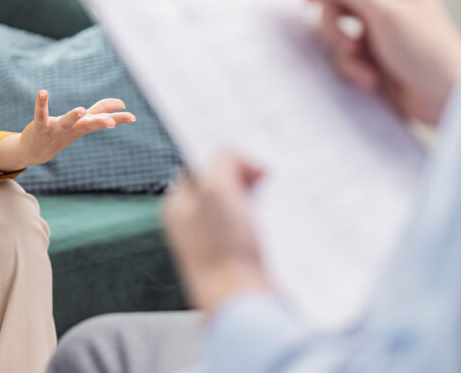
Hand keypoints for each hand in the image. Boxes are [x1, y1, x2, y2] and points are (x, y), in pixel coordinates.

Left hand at [0, 90, 135, 171]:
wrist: (35, 151)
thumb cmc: (61, 134)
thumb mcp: (82, 125)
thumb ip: (97, 114)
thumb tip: (118, 105)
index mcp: (83, 126)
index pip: (102, 118)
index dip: (117, 117)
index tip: (132, 117)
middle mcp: (72, 128)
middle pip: (89, 124)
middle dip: (100, 122)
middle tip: (112, 123)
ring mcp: (57, 128)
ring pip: (67, 121)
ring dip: (73, 116)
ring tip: (81, 110)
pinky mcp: (41, 126)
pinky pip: (41, 114)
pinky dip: (41, 103)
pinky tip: (43, 92)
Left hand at [163, 152, 273, 313]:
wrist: (246, 306)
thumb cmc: (224, 253)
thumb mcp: (217, 189)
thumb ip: (225, 161)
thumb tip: (248, 166)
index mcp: (178, 207)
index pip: (198, 167)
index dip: (222, 158)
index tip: (246, 154)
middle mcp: (194, 226)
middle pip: (224, 187)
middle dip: (246, 179)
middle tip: (264, 178)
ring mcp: (219, 245)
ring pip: (245, 208)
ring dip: (262, 201)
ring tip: (275, 200)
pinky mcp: (244, 261)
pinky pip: (260, 230)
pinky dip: (273, 222)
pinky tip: (282, 221)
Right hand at [293, 0, 460, 125]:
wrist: (446, 99)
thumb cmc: (434, 53)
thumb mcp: (386, 14)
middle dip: (328, 8)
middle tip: (326, 19)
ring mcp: (371, 18)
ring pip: (331, 16)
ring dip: (337, 40)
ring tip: (357, 54)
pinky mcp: (365, 45)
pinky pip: (337, 45)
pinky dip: (347, 61)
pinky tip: (368, 72)